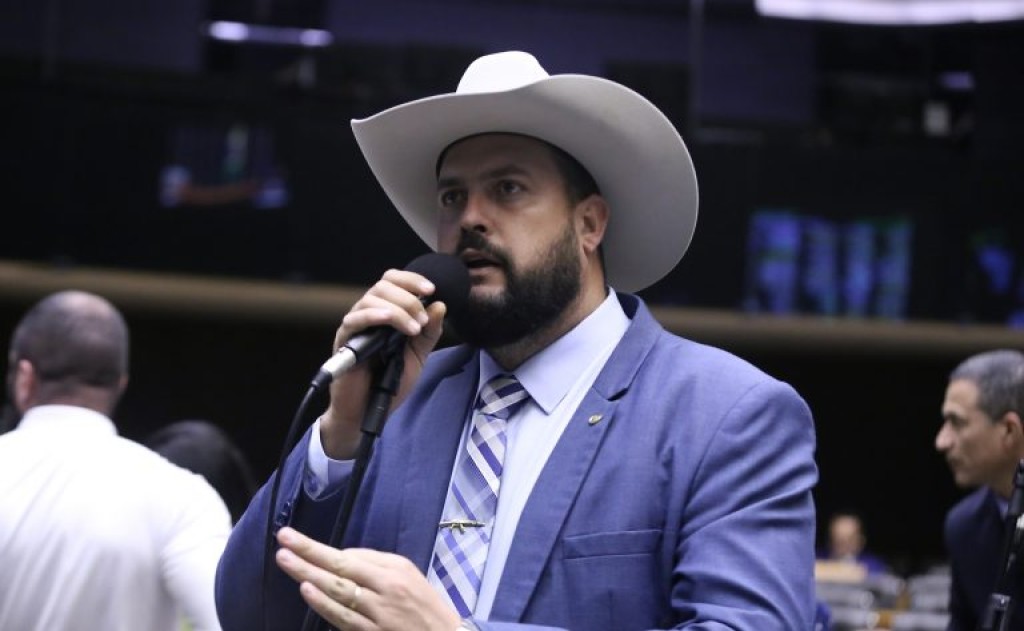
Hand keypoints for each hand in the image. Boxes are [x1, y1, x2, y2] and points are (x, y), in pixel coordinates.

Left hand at [275, 527, 461, 630]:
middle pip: (339, 571)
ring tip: (288, 563)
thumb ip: (375, 562)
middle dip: (308, 557)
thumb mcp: (407, 572)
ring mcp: (376, 615)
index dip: (315, 547)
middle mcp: (383, 590)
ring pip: (338, 594)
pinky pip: (344, 619)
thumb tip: (341, 556)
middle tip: (282, 545)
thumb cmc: (424, 603)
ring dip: (310, 578)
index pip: (345, 557)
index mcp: (392, 571)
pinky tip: (308, 593)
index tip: (290, 535)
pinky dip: (325, 605)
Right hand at [320, 269, 447, 458]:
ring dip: (398, 309)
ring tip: (413, 329)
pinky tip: (389, 321)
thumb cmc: (391, 381)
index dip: (412, 280)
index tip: (432, 289)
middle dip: (408, 298)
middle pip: (383, 285)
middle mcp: (369, 314)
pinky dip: (374, 315)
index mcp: (386, 313)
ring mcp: (355, 326)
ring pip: (371, 298)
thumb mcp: (418, 355)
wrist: (371, 409)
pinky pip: (355, 319)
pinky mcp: (344, 340)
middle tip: (422, 320)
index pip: (394, 281)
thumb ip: (429, 332)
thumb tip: (440, 305)